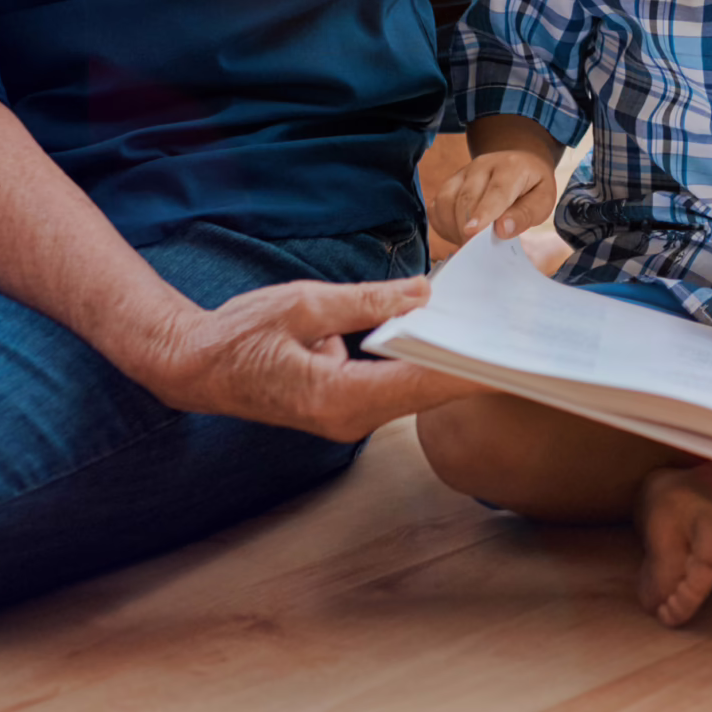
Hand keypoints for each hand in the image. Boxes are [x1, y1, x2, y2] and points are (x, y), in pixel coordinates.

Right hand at [122, 277, 479, 441]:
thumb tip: (422, 294)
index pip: (420, 386)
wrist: (194, 367)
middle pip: (424, 392)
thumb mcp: (304, 304)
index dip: (470, 373)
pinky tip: (444, 333)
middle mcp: (349, 417)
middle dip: (468, 363)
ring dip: (447, 361)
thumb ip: (366, 302)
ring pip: (411, 389)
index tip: (512, 364)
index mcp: (338, 398)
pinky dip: (420, 361)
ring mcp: (347, 416)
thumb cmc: (241, 335)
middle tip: (517, 336)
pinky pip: (393, 383)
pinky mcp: (344, 404)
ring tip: (492, 329)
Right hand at [430, 148, 558, 246]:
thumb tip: (502, 230)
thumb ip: (525, 215)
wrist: (520, 164)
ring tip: (469, 243)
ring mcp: (463, 172)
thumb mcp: (543, 201)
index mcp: (511, 167)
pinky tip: (458, 233)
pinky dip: (443, 224)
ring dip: (454, 228)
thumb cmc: (532, 187)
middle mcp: (483, 165)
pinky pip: (437, 206)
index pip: (495, 191)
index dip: (483, 213)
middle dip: (467, 229)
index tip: (472, 233)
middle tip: (475, 251)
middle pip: (466, 198)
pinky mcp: (450, 182)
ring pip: (447, 201)